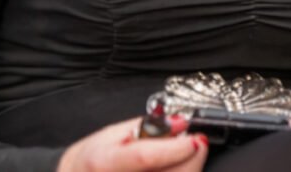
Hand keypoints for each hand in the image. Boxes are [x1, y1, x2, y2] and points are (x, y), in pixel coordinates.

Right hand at [57, 117, 207, 171]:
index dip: (175, 148)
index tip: (194, 137)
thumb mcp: (113, 133)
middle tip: (197, 142)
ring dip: (188, 168)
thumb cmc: (94, 159)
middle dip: (191, 159)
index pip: (146, 158)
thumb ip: (147, 126)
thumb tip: (179, 123)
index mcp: (105, 163)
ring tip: (185, 153)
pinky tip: (177, 167)